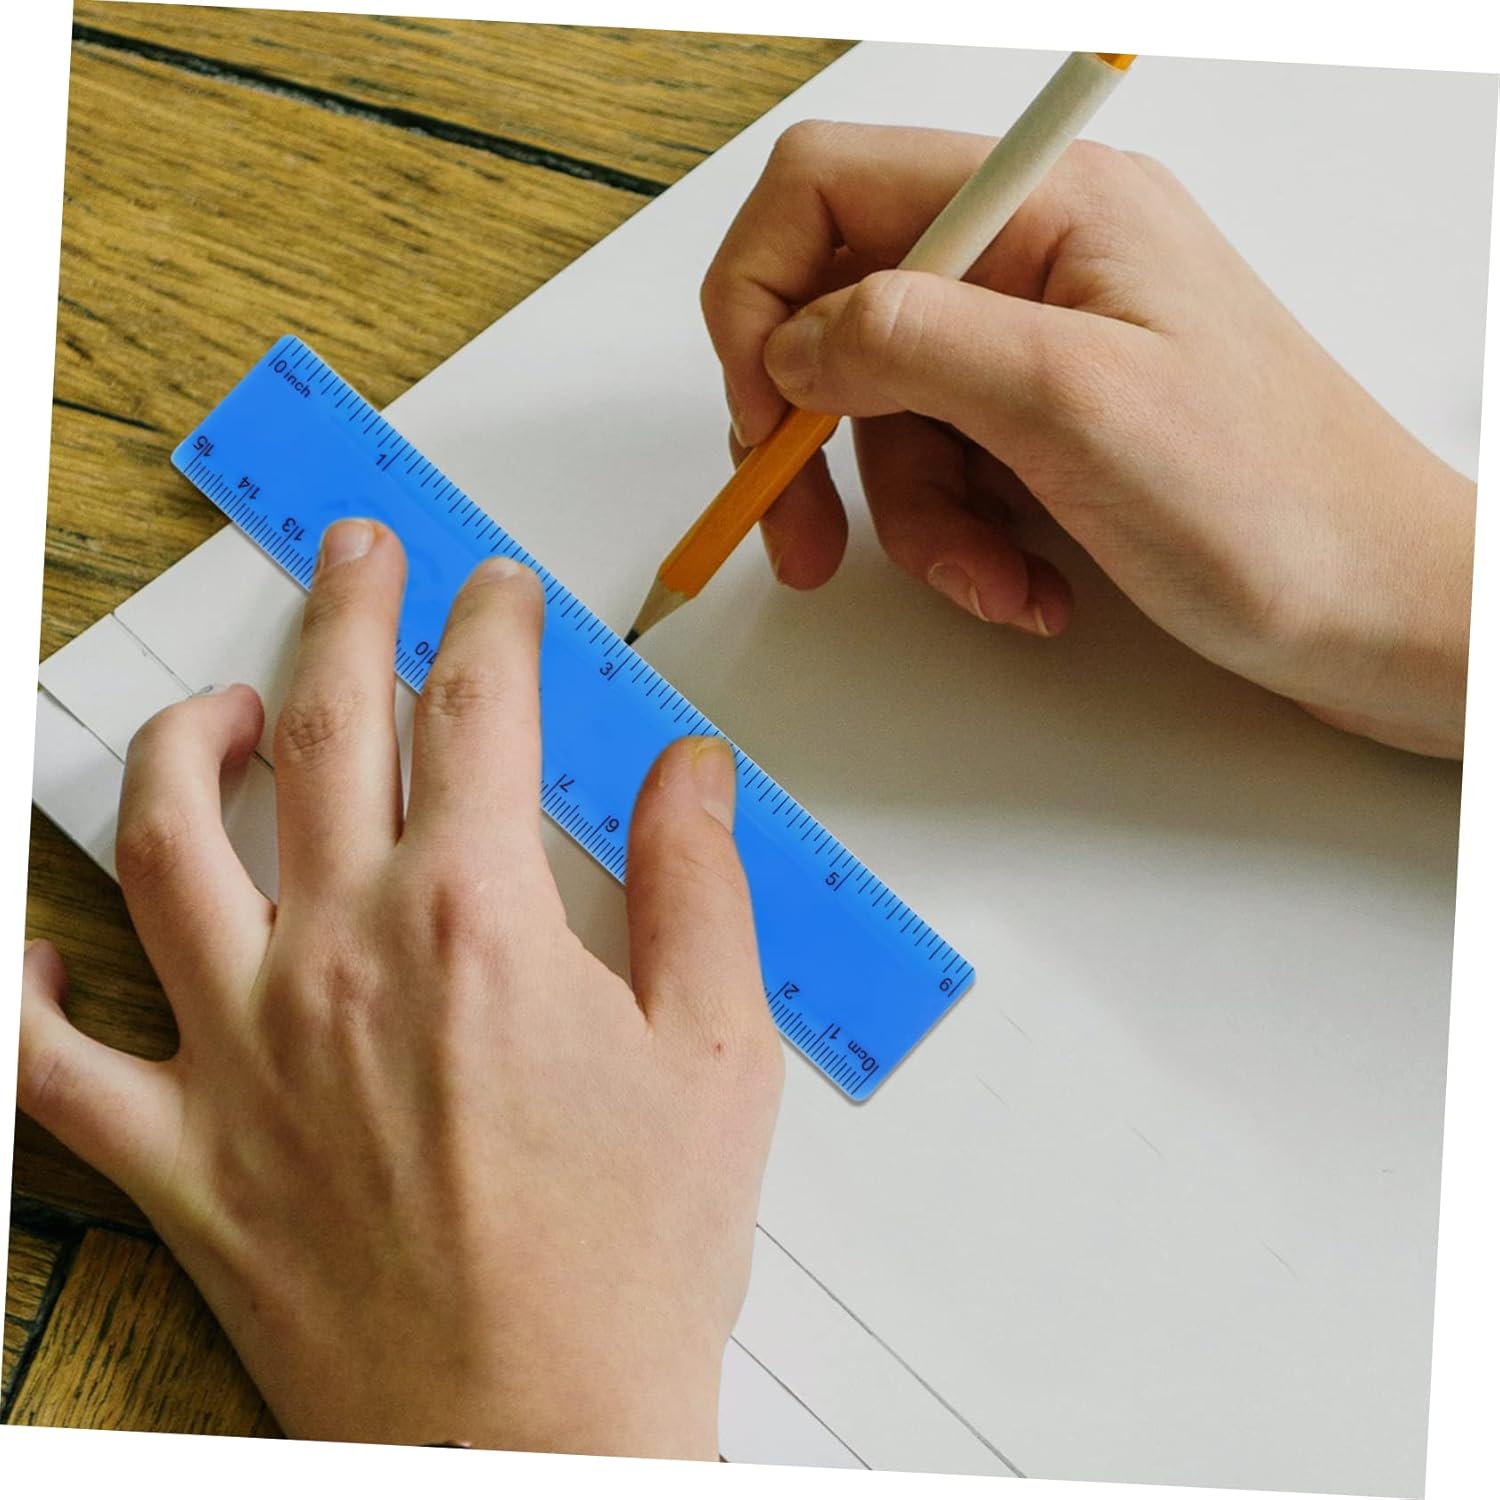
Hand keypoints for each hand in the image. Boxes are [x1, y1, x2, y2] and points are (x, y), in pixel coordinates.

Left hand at [18, 520, 782, 1456]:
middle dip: (348, 610)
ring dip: (188, 746)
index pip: (478, 711)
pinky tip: (39, 942)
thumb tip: (690, 771)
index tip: (497, 595)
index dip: (491, 626)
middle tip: (357, 552)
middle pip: (328, 724)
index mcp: (478, 925)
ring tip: (224, 705)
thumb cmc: (627, 1265)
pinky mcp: (183, 1159)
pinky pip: (52, 1061)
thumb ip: (701, 885)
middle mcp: (341, 962)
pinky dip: (24, 991)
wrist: (535, 1442)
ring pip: (165, 843)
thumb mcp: (718, 1054)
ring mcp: (241, 1055)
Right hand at [701, 121, 1475, 757]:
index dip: (759, 295)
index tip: (761, 412)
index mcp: (1044, 206)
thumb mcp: (1073, 403)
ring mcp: (1045, 347)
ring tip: (996, 582)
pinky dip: (966, 544)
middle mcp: (1037, 261)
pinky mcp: (1055, 429)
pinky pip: (950, 474)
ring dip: (918, 522)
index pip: (826, 188)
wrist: (1381, 613)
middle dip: (816, 443)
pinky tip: (1028, 586)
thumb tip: (793, 336)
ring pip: (891, 420)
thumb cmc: (1277, 504)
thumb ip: (910, 340)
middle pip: (841, 319)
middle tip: (804, 541)